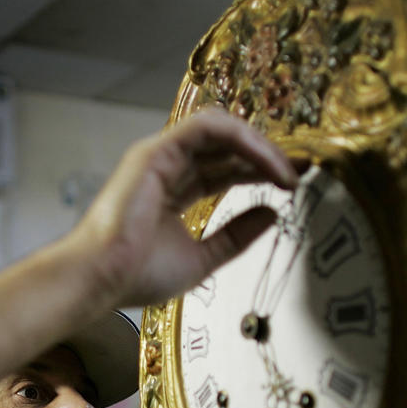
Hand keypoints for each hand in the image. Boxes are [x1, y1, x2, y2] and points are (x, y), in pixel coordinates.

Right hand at [67, 108, 297, 307]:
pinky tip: (266, 160)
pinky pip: (206, 127)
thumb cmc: (136, 275)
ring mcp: (160, 156)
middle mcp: (168, 168)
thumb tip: (273, 214)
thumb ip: (236, 237)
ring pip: (221, 131)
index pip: (226, 170)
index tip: (295, 184)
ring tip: (289, 170)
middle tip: (305, 169)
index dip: (261, 172)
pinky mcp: (155, 151)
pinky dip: (241, 138)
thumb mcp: (202, 258)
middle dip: (270, 155)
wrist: (100, 279)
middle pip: (228, 148)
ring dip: (260, 146)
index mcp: (174, 191)